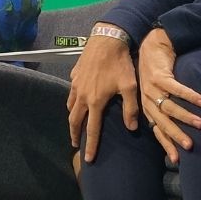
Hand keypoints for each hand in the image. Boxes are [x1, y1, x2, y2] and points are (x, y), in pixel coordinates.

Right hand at [65, 32, 140, 163]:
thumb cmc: (120, 63)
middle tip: (75, 144)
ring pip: (70, 107)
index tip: (87, 158)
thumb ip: (130, 109)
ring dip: (72, 118)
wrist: (106, 40)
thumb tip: (130, 128)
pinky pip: (71, 93)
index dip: (90, 145)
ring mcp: (76, 85)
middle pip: (74, 121)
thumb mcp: (130, 86)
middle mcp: (82, 96)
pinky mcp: (74, 76)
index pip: (92, 129)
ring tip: (75, 125)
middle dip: (74, 134)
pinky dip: (71, 102)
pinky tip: (76, 101)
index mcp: (95, 102)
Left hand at [131, 27, 200, 165]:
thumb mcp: (157, 94)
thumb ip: (165, 110)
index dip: (167, 144)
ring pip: (170, 106)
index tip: (177, 159)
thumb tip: (178, 130)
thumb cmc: (158, 73)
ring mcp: (152, 89)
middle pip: (163, 122)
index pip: (158, 130)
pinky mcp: (160, 76)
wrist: (151, 46)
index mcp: (147, 108)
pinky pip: (177, 88)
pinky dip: (190, 95)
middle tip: (190, 145)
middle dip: (177, 135)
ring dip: (186, 116)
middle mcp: (147, 101)